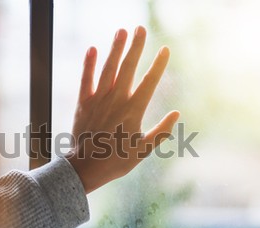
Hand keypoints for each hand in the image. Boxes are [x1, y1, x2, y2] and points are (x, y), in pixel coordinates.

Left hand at [66, 26, 179, 193]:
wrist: (86, 167)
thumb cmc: (117, 160)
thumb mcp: (144, 150)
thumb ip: (161, 131)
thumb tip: (176, 114)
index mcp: (133, 110)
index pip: (150, 81)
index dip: (159, 64)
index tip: (165, 50)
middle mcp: (116, 100)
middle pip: (128, 67)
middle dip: (136, 47)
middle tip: (141, 29)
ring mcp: (98, 99)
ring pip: (108, 68)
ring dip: (115, 48)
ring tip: (121, 31)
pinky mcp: (83, 103)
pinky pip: (86, 79)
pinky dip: (89, 63)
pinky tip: (93, 48)